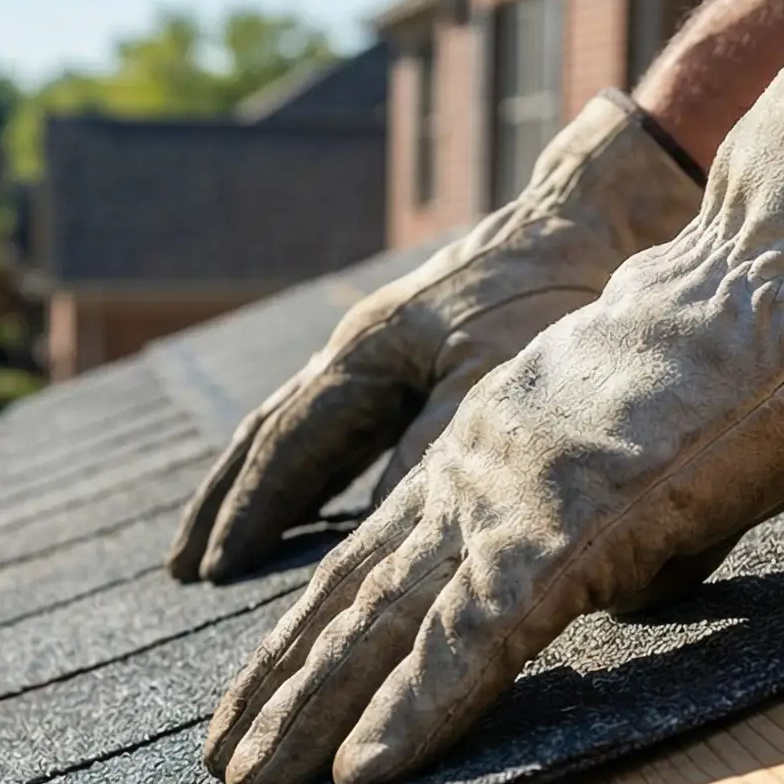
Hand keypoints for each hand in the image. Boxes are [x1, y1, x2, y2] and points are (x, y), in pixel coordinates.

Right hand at [168, 91, 701, 583]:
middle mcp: (361, 348)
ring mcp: (388, 346)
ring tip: (216, 538)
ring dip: (257, 484)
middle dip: (229, 503)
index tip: (211, 572)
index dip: (251, 511)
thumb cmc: (554, 294)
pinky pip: (342, 420)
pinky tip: (313, 495)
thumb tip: (373, 537)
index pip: (289, 446)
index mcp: (366, 352)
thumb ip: (430, 458)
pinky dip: (310, 465)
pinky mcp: (424, 351)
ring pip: (300, 426)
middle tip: (181, 568)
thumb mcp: (493, 383)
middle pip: (274, 435)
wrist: (602, 211)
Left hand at [202, 55, 783, 783]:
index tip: (276, 699)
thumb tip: (624, 593)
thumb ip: (632, 529)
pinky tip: (359, 772)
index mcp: (497, 452)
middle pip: (353, 594)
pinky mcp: (561, 527)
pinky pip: (471, 638)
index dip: (325, 634)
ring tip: (245, 782)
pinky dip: (414, 711)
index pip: (385, 558)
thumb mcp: (671, 455)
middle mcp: (476, 472)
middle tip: (227, 769)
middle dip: (283, 687)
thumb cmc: (764, 361)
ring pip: (380, 621)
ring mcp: (510, 496)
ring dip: (310, 710)